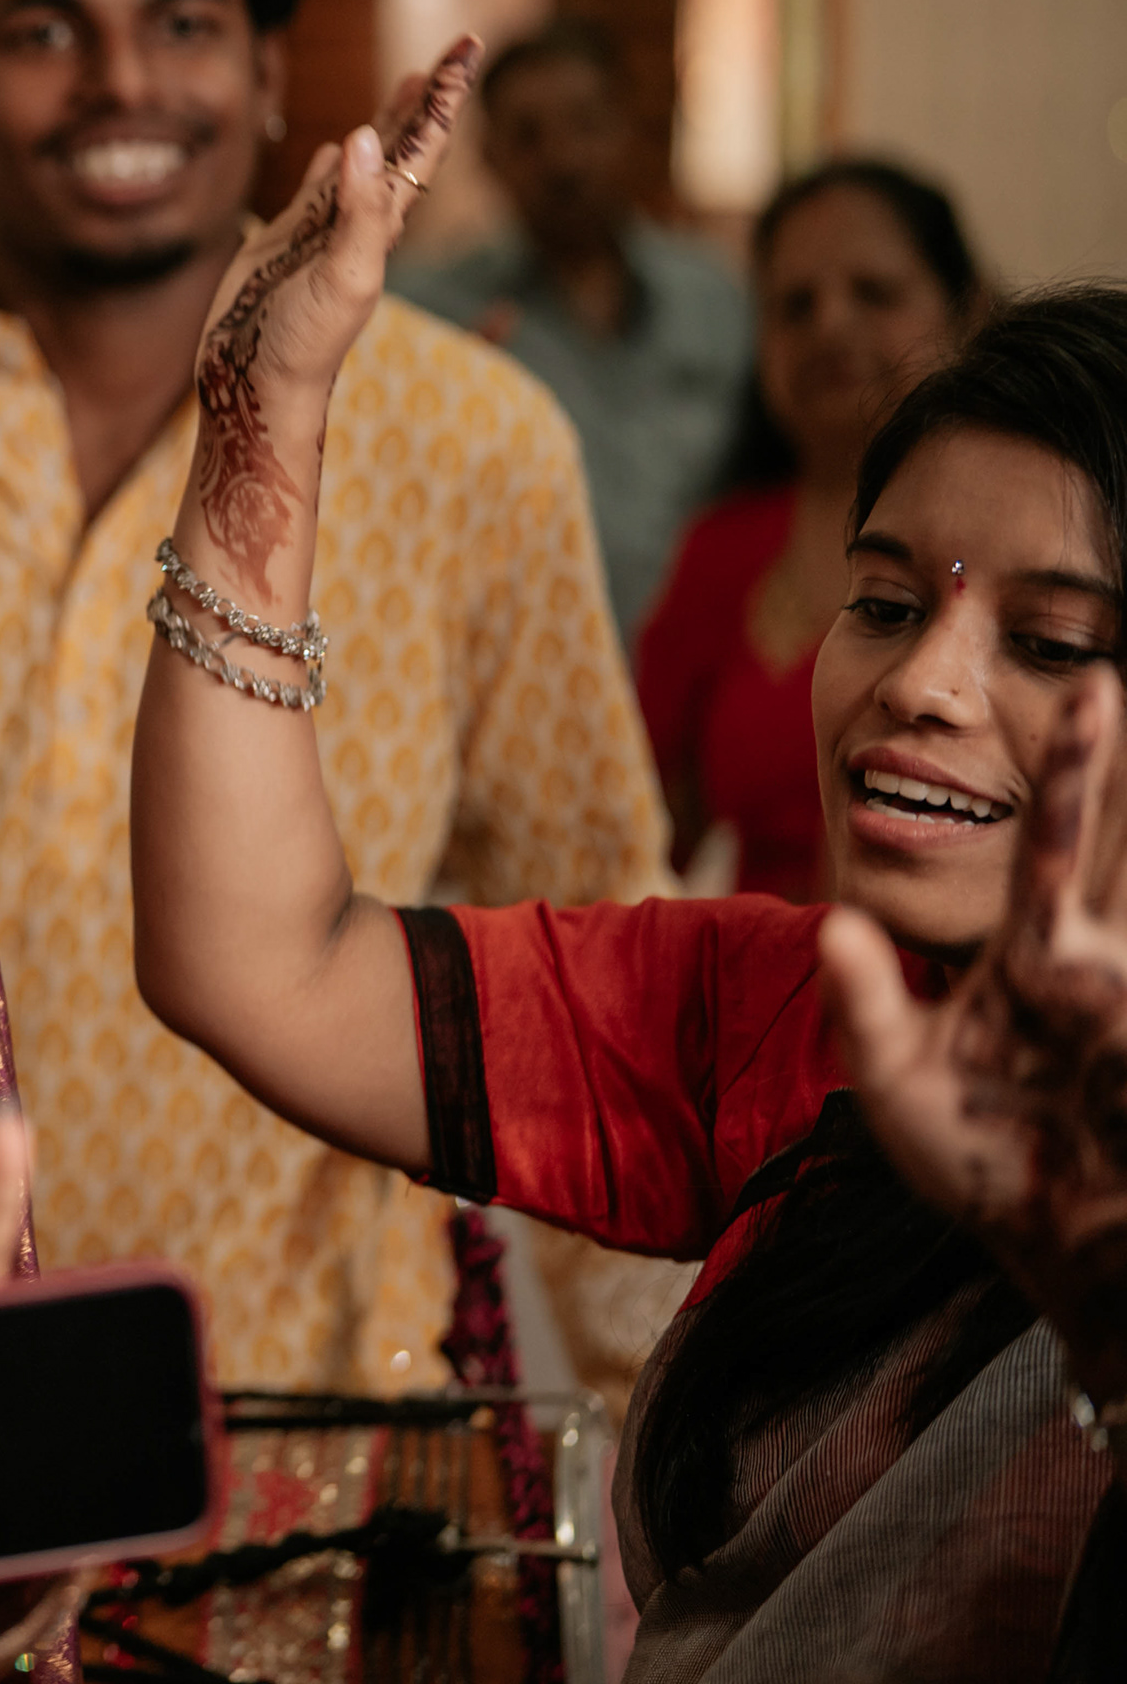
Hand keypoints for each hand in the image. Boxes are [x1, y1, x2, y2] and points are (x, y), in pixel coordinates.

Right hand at [181, 39, 478, 589]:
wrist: (256, 383)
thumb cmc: (303, 341)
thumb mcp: (344, 276)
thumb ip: (358, 211)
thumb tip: (361, 137)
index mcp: (384, 223)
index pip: (424, 145)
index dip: (445, 96)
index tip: (468, 48)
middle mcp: (361, 220)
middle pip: (404, 145)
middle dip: (428, 99)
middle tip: (453, 52)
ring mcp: (324, 229)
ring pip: (364, 161)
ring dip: (387, 122)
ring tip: (408, 83)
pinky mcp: (285, 242)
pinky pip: (317, 191)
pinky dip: (329, 164)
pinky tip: (332, 148)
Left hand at [828, 668, 1126, 1403]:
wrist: (1053, 1254)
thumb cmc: (975, 1168)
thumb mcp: (897, 1080)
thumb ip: (866, 1002)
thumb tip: (833, 919)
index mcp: (1033, 954)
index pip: (1048, 841)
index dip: (1072, 769)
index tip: (1090, 684)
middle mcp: (1096, 964)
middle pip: (1116, 844)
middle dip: (1115, 766)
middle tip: (1114, 675)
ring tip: (1120, 700)